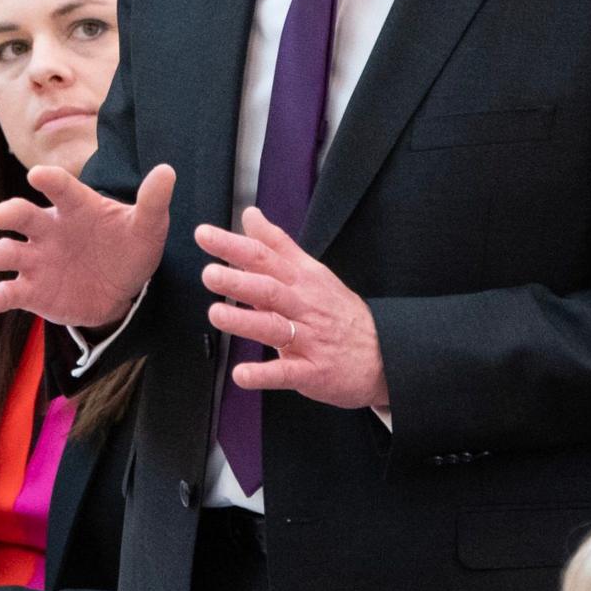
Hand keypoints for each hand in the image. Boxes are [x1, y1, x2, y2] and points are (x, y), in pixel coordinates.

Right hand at [0, 163, 175, 329]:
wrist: (119, 291)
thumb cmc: (127, 248)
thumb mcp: (146, 227)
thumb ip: (152, 201)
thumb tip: (167, 171)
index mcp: (74, 207)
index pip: (59, 188)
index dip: (48, 180)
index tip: (37, 175)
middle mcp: (48, 230)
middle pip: (21, 215)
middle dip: (8, 213)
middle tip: (1, 216)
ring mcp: (36, 260)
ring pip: (8, 252)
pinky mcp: (31, 291)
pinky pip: (8, 293)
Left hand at [197, 206, 388, 409]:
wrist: (386, 355)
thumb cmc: (339, 311)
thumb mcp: (312, 272)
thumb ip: (277, 244)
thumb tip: (250, 215)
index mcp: (301, 280)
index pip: (265, 257)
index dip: (233, 245)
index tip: (204, 235)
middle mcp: (304, 306)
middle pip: (269, 289)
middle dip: (238, 281)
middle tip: (209, 274)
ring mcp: (309, 340)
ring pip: (275, 328)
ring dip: (245, 322)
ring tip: (216, 315)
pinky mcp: (313, 372)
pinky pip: (287, 372)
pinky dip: (264, 374)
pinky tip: (242, 375)